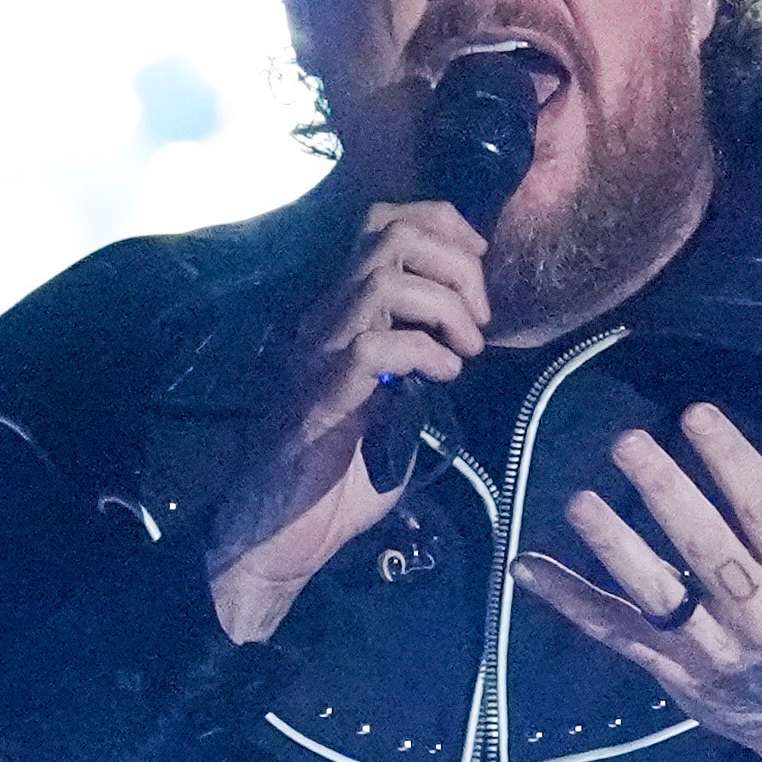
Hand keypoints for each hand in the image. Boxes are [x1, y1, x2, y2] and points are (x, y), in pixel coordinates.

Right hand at [206, 201, 489, 643]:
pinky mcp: (323, 396)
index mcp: (338, 314)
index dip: (441, 223)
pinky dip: (426, 352)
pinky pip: (378, 346)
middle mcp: (322, 320)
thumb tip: (464, 340)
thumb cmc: (334, 479)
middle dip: (455, 263)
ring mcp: (318, 354)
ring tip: (466, 349)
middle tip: (481, 319)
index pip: (382, 222)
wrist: (280, 538)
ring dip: (445, 305)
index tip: (481, 260)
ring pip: (384, 278)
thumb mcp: (390, 405)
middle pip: (390, 233)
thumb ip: (416, 363)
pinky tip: (445, 378)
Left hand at [515, 408, 761, 761]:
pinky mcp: (672, 671)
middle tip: (628, 443)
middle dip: (667, 494)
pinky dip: (569, 602)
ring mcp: (711, 648)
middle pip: (708, 550)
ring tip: (580, 501)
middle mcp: (760, 616)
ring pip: (657, 594)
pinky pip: (615, 632)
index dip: (732, 464)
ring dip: (614, 548)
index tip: (696, 415)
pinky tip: (527, 567)